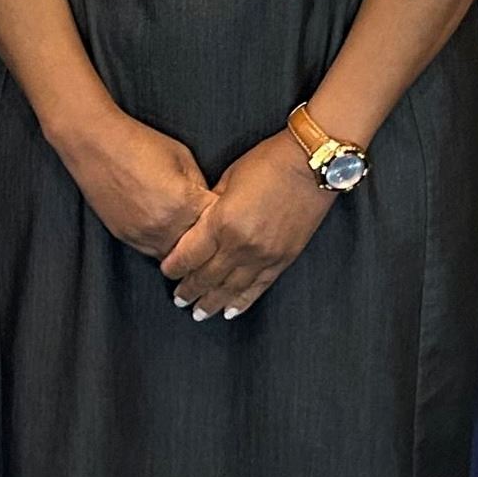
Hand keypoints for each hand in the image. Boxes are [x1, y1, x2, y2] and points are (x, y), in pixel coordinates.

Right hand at [60, 109, 213, 258]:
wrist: (95, 144)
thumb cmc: (139, 144)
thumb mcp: (183, 157)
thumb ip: (200, 186)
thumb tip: (210, 204)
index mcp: (185, 204)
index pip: (217, 224)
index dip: (224, 218)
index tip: (227, 214)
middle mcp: (165, 226)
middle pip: (199, 247)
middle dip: (206, 238)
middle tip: (211, 228)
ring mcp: (143, 236)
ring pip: (176, 257)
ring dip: (184, 247)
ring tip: (189, 232)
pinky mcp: (126, 238)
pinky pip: (153, 253)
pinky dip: (164, 245)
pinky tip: (166, 230)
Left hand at [158, 131, 334, 320]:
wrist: (310, 164)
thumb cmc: (268, 163)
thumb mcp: (227, 179)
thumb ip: (211, 207)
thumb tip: (200, 225)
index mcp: (222, 222)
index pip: (189, 255)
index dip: (174, 267)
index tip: (167, 272)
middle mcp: (241, 245)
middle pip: (207, 277)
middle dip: (189, 290)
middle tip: (179, 299)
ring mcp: (264, 255)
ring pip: (231, 289)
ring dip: (212, 303)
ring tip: (199, 313)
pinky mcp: (283, 259)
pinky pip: (258, 287)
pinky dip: (242, 302)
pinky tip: (230, 311)